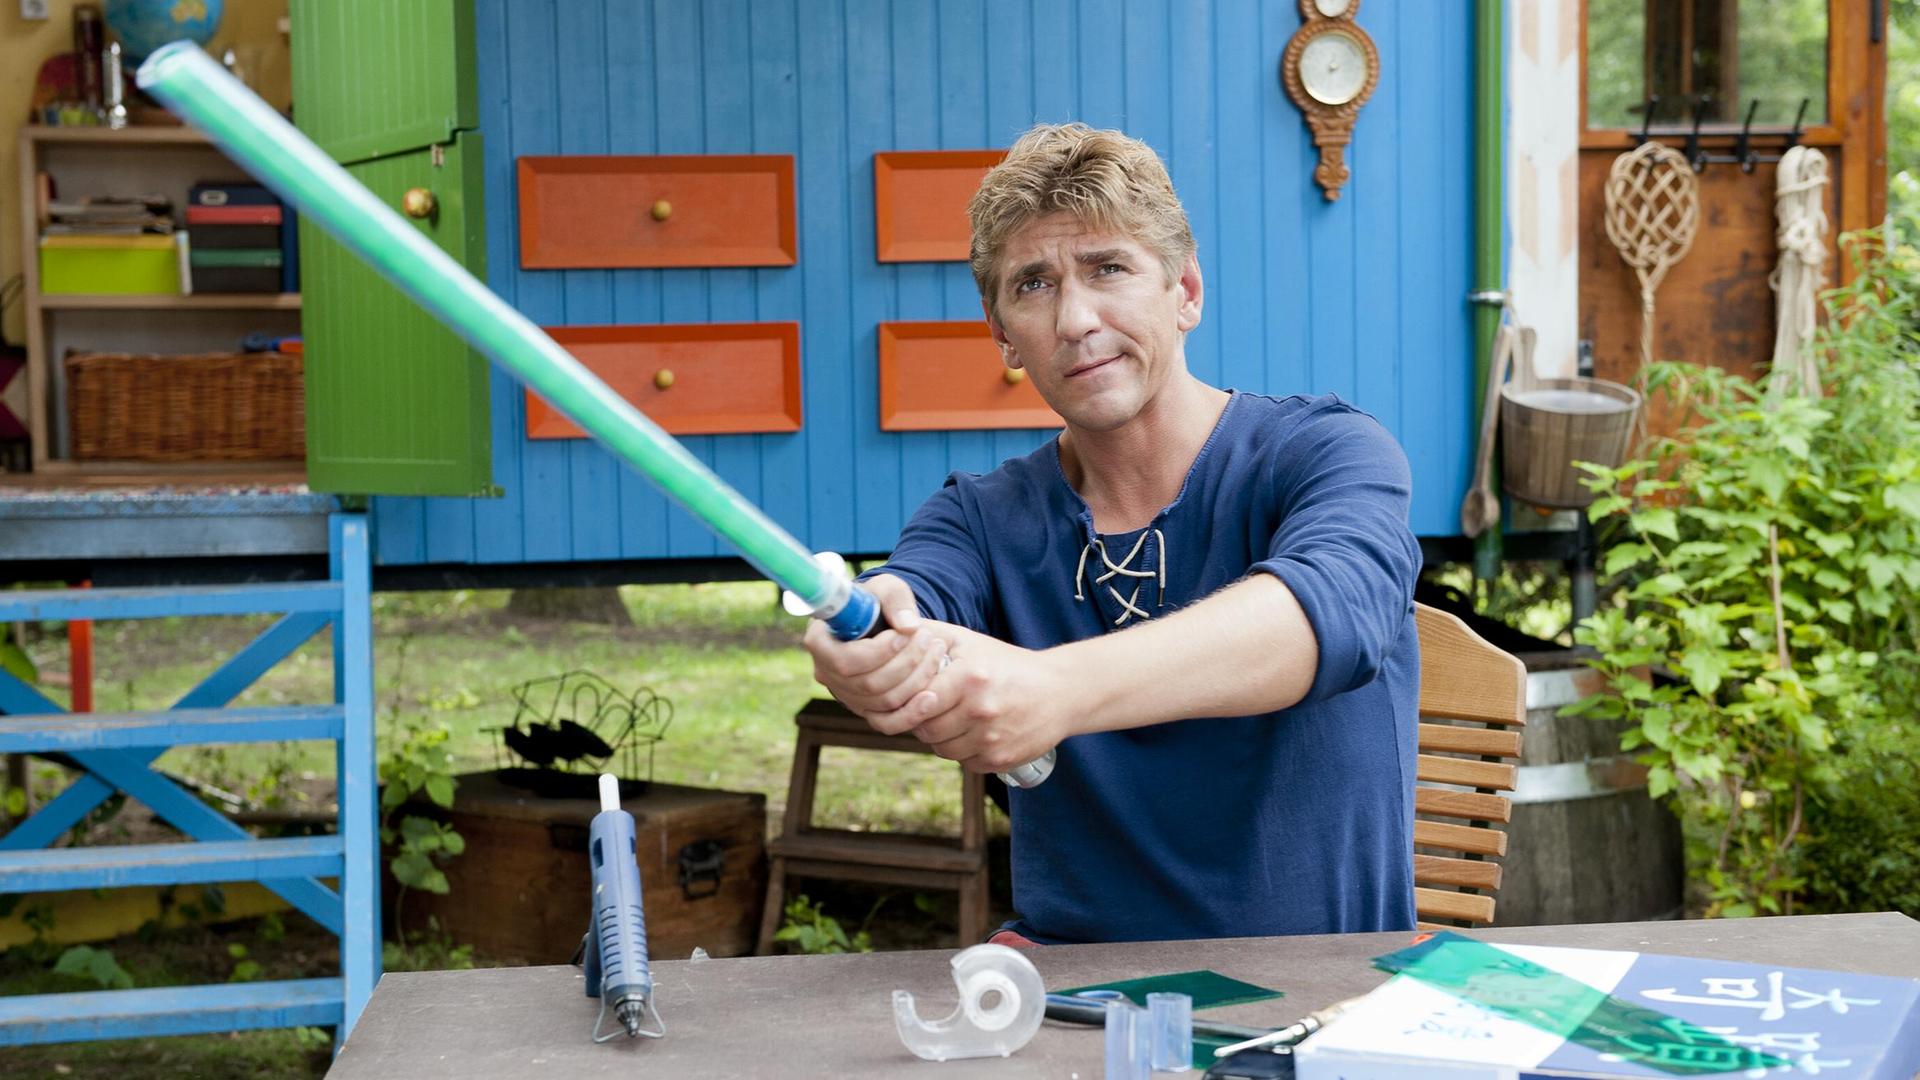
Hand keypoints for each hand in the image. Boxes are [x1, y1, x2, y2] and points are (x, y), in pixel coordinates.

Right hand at [802, 574, 950, 717]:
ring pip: (882, 702)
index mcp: (820, 642)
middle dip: (905, 663)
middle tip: (929, 640)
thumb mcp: (885, 587)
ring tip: (936, 653)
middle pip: (867, 684)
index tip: (906, 633)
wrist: (879, 621)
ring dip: (915, 679)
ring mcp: (845, 695)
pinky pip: (888, 722)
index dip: (880, 652)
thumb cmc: (876, 601)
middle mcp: (826, 673)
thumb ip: (895, 600)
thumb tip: (909, 625)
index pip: (846, 660)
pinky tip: (933, 697)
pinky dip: (912, 712)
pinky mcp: (865, 709)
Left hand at [868, 622, 1075, 775]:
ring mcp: (992, 739)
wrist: (1060, 692)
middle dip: (925, 721)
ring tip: (955, 720)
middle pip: (927, 729)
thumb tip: (894, 629)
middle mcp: (981, 710)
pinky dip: (964, 751)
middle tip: (934, 709)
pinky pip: (965, 762)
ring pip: (943, 750)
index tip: (920, 694)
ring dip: (942, 738)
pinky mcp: (1001, 760)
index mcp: (970, 678)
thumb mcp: (971, 640)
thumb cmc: (1008, 664)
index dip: (913, 700)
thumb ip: (929, 634)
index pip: (918, 701)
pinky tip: (974, 733)